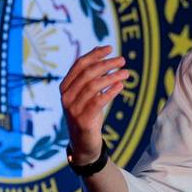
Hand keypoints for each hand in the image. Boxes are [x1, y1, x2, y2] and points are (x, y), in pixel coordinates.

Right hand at [60, 45, 128, 164]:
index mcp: (65, 87)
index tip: (110, 48)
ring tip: (126, 73)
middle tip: (122, 60)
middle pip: (87, 73)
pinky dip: (110, 91)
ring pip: (93, 86)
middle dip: (106, 64)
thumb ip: (91, 73)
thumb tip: (100, 48)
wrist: (83, 144)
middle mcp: (66, 97)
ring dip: (112, 76)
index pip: (79, 65)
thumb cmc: (87, 114)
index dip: (94, 55)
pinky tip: (121, 85)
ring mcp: (72, 109)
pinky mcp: (83, 120)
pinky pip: (98, 102)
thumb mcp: (88, 93)